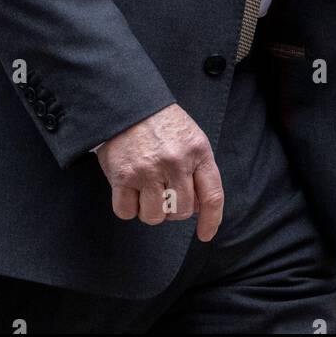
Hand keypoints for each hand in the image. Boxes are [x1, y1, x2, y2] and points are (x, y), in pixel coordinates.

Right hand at [96, 103, 223, 241]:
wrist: (127, 102)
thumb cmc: (160, 122)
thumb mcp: (190, 137)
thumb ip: (198, 169)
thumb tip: (199, 208)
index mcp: (197, 151)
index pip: (212, 195)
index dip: (211, 220)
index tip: (205, 234)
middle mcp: (175, 162)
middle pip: (181, 212)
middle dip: (172, 209)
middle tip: (162, 191)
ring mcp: (149, 170)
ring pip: (154, 217)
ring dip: (149, 209)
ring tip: (144, 188)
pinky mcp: (123, 175)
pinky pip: (126, 212)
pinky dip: (127, 206)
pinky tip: (128, 189)